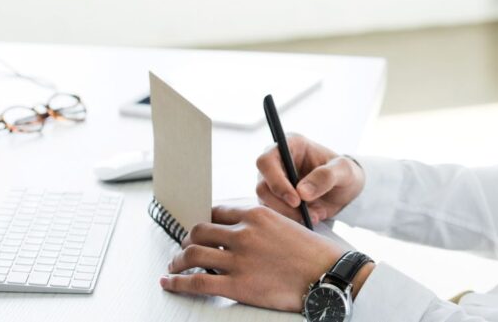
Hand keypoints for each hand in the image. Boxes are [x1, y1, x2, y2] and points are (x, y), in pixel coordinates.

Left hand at [161, 203, 349, 309]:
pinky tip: (170, 283)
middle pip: (199, 230)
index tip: (200, 230)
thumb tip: (244, 232)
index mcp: (257, 215)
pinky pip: (197, 283)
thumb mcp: (287, 224)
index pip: (218, 211)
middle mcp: (244, 233)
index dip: (205, 221)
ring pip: (193, 254)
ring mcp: (239, 260)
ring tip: (174, 265)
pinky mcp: (237, 285)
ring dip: (178, 260)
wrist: (328, 275)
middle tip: (184, 248)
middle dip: (187, 240)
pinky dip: (177, 283)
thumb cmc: (314, 252)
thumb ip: (263, 225)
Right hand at [255, 134, 364, 224]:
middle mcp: (276, 163)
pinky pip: (274, 214)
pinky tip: (311, 219)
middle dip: (282, 204)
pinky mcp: (276, 201)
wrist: (345, 189)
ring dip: (287, 215)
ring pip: (265, 203)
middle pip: (262, 185)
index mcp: (290, 145)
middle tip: (304, 215)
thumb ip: (325, 176)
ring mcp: (273, 183)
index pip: (266, 160)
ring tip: (313, 216)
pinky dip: (291, 220)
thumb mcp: (343, 170)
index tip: (296, 200)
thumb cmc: (344, 173)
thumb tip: (302, 192)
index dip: (276, 181)